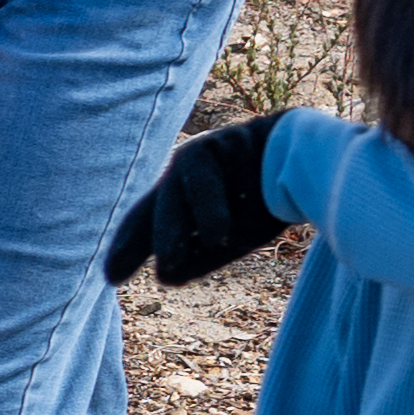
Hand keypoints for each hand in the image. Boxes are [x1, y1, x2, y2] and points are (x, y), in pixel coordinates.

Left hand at [110, 113, 291, 289]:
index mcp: (174, 195)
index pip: (144, 221)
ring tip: (217, 237)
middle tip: (167, 265)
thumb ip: (197, 255)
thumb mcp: (229, 238)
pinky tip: (269, 197)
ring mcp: (208, 150)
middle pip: (168, 200)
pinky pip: (244, 171)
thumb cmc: (259, 204)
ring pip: (200, 180)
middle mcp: (184, 170)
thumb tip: (164, 277)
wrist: (302, 158)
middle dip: (168, 232)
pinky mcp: (238, 137)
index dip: (129, 245)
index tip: (111, 277)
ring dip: (207, 208)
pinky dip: (253, 189)